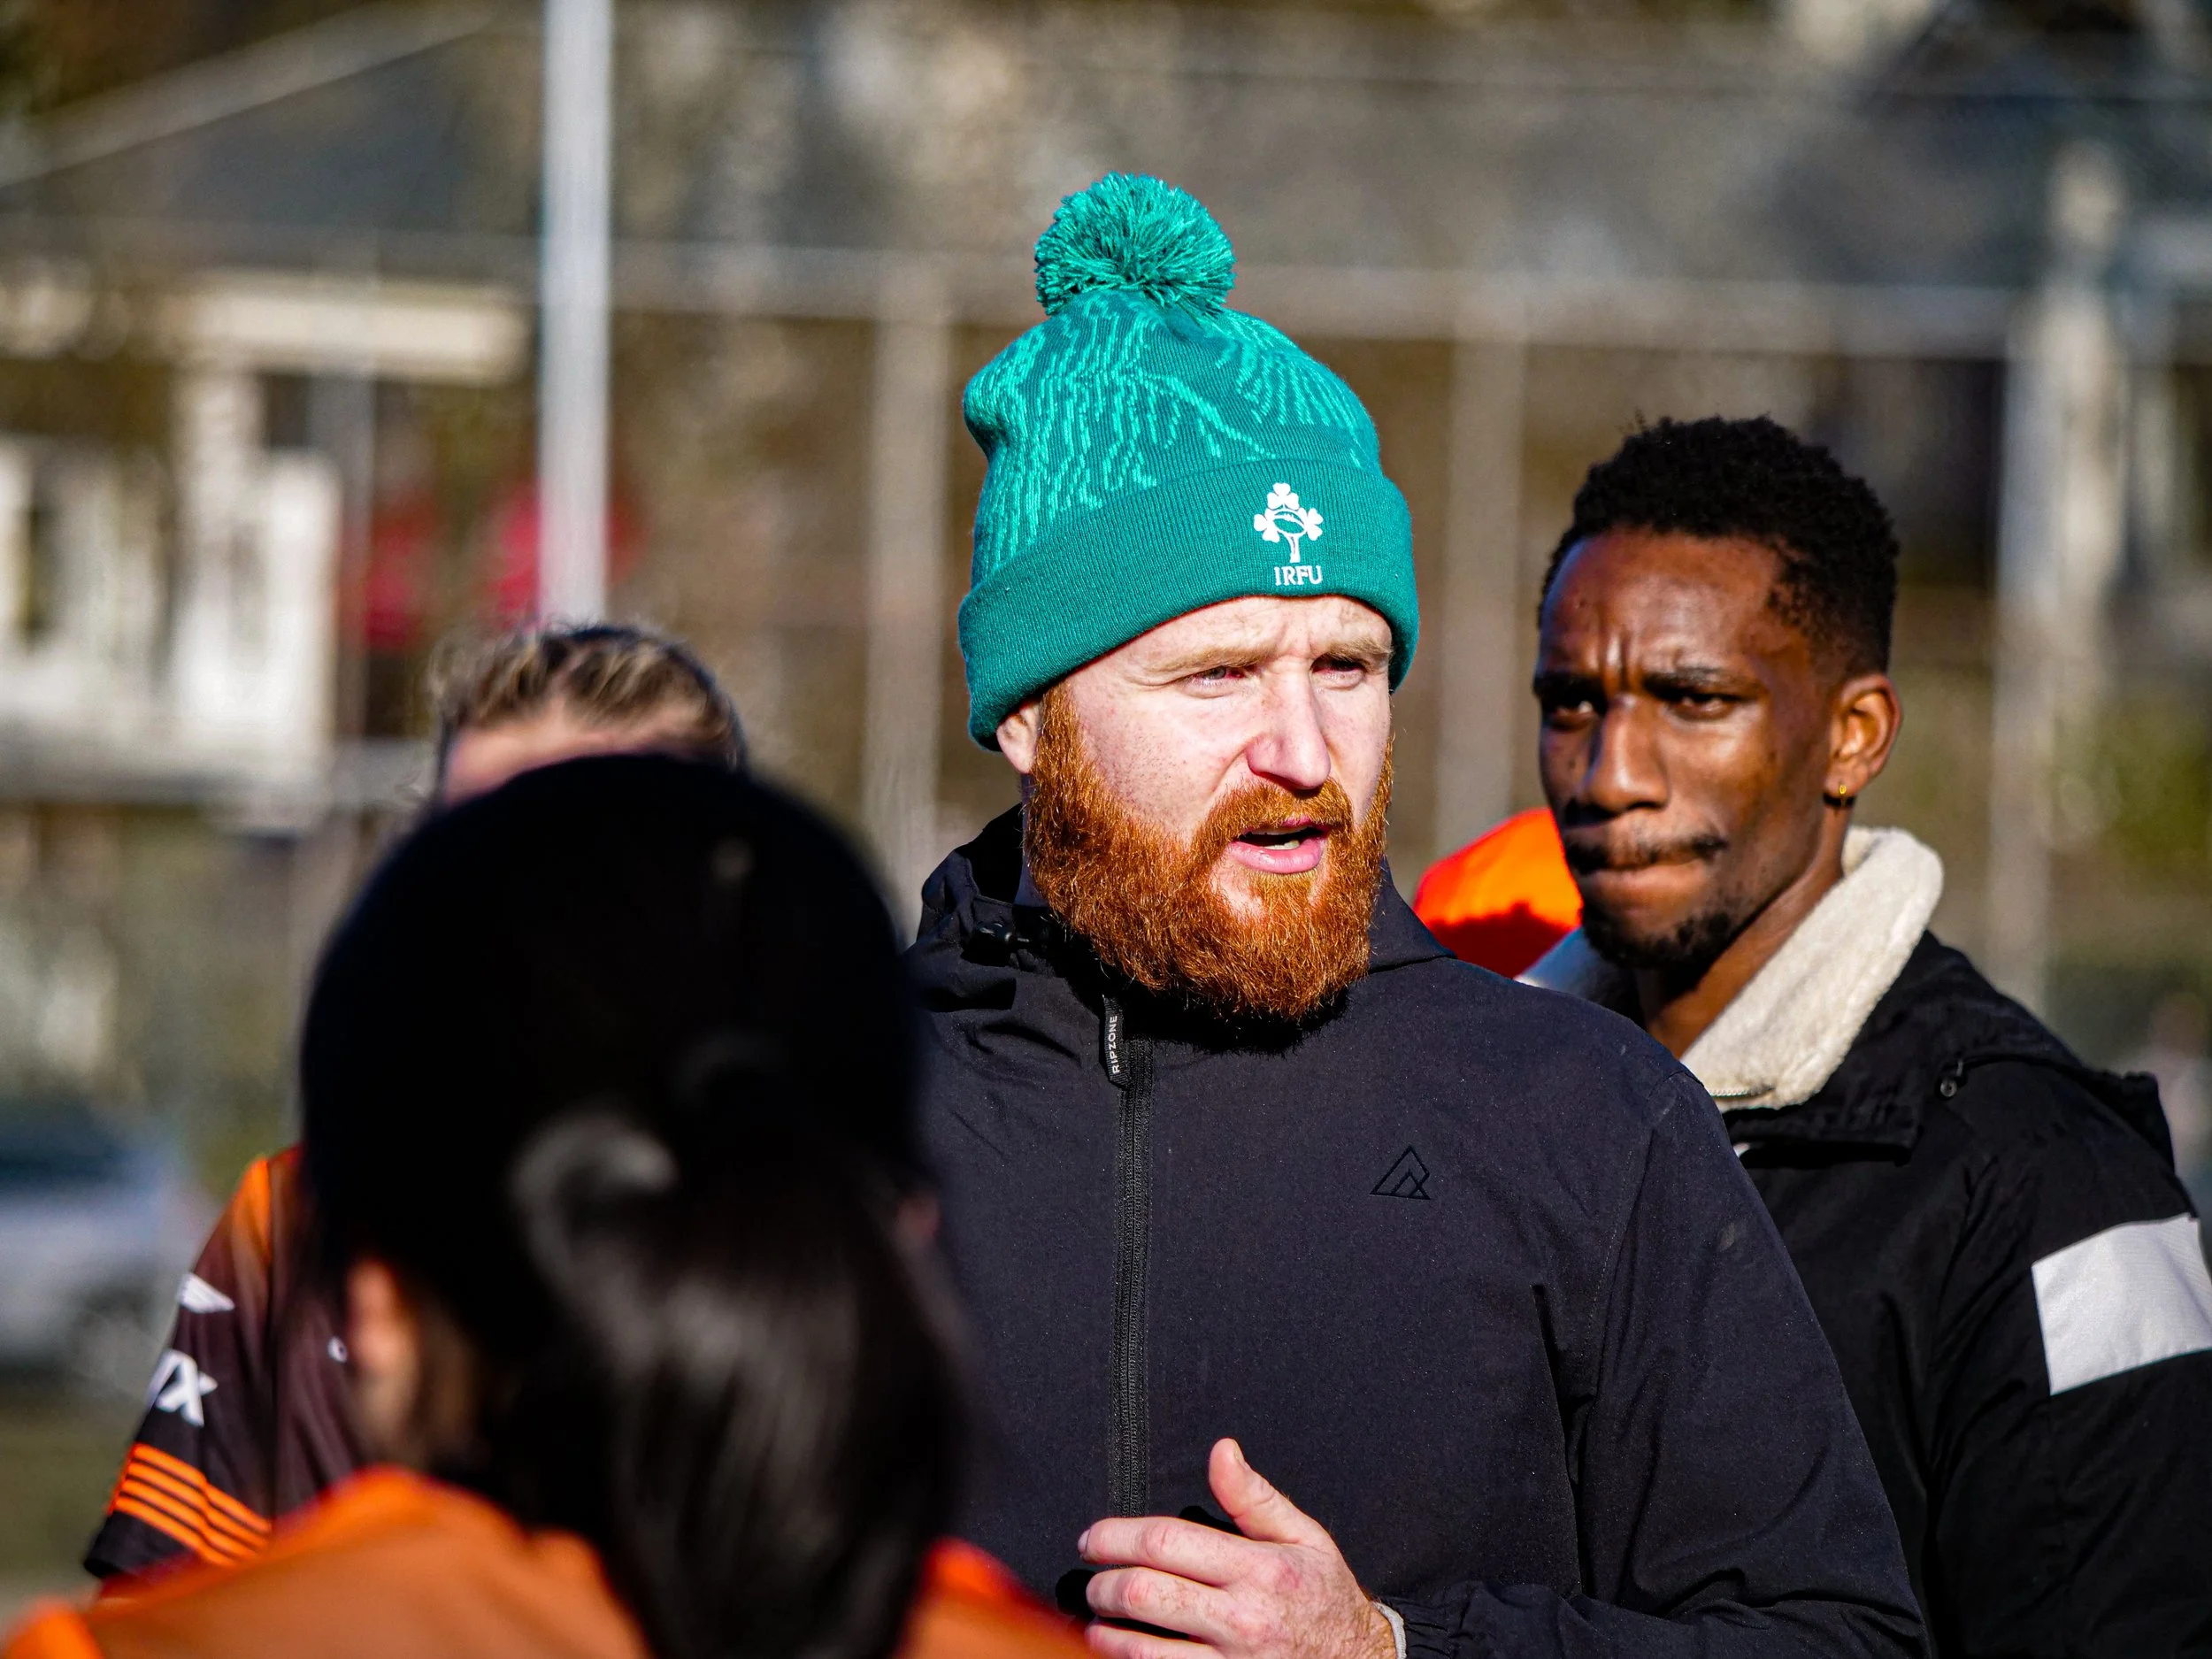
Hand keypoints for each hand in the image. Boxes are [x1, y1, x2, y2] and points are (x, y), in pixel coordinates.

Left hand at [1077, 1438, 1395, 1658]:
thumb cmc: (1326, 1599)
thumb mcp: (1304, 1538)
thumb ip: (1254, 1497)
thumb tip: (1221, 1452)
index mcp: (1258, 1570)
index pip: (1166, 1542)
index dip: (1116, 1536)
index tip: (1093, 1538)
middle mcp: (1242, 1619)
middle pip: (1144, 1593)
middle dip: (1102, 1583)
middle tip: (1092, 1578)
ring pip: (1142, 1648)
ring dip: (1106, 1631)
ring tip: (1099, 1618)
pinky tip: (1123, 1651)